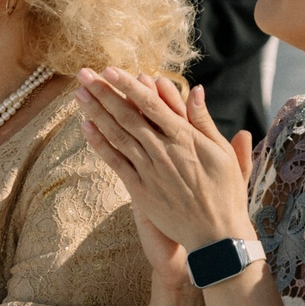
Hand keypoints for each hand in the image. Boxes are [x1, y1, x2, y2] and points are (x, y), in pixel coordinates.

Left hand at [72, 69, 254, 253]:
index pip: (151, 104)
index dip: (128, 86)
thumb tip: (196, 90)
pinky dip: (100, 144)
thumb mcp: (222, 152)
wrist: (216, 235)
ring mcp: (149, 170)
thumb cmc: (226, 192)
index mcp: (184, 137)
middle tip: (83, 74)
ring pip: (117, 135)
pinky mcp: (140, 190)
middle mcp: (163, 150)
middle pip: (128, 115)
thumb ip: (204, 120)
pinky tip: (86, 128)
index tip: (110, 70)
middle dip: (104, 93)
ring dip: (96, 113)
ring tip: (78, 94)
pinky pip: (116, 162)